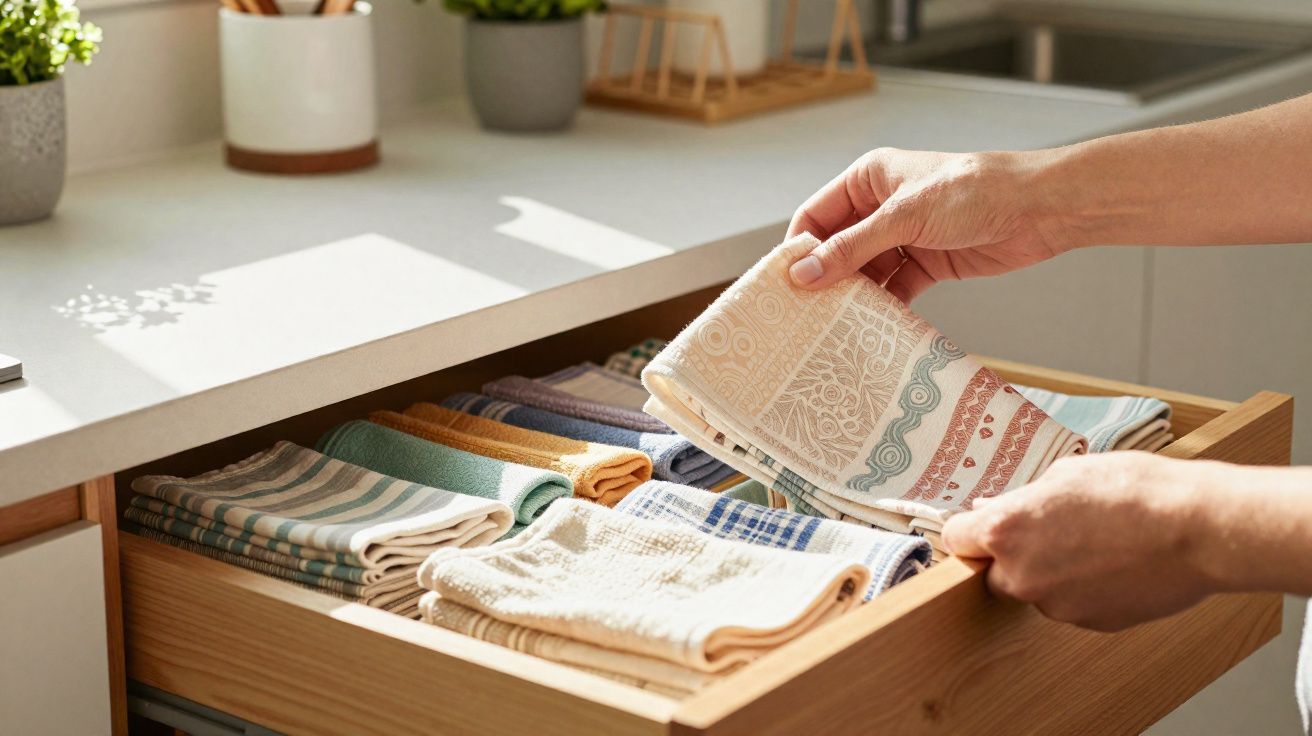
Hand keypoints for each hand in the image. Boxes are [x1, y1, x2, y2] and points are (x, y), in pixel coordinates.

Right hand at [786, 148, 1074, 300]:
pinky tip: (871, 329)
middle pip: (837, 248)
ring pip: (863, 272)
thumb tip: (803, 273)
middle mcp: (881, 207)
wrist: (1039, 210)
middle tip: (801, 315)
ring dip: (852, 297)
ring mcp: (904, 237)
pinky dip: (882, 307)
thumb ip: (852, 248)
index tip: (782, 285)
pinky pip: (893, 289)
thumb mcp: (905, 217)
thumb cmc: (975, 192)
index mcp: (868, 179)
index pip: (816, 215)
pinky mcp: (926, 263)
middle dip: (823, 279)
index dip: (798, 248)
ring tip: (832, 327)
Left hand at [940, 452, 1221, 631]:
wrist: (1196, 529)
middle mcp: (1021, 575)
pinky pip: (1072, 604)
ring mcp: (1055, 605)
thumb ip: (1021, 499)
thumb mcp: (1066, 475)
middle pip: (994, 573)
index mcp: (1006, 530)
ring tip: (1097, 542)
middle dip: (1013, 556)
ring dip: (1053, 572)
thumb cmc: (1134, 490)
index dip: (970, 531)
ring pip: (1037, 590)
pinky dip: (1085, 589)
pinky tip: (1115, 563)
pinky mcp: (1089, 623)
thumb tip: (991, 508)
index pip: (956, 539)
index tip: (980, 526)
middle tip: (1050, 531)